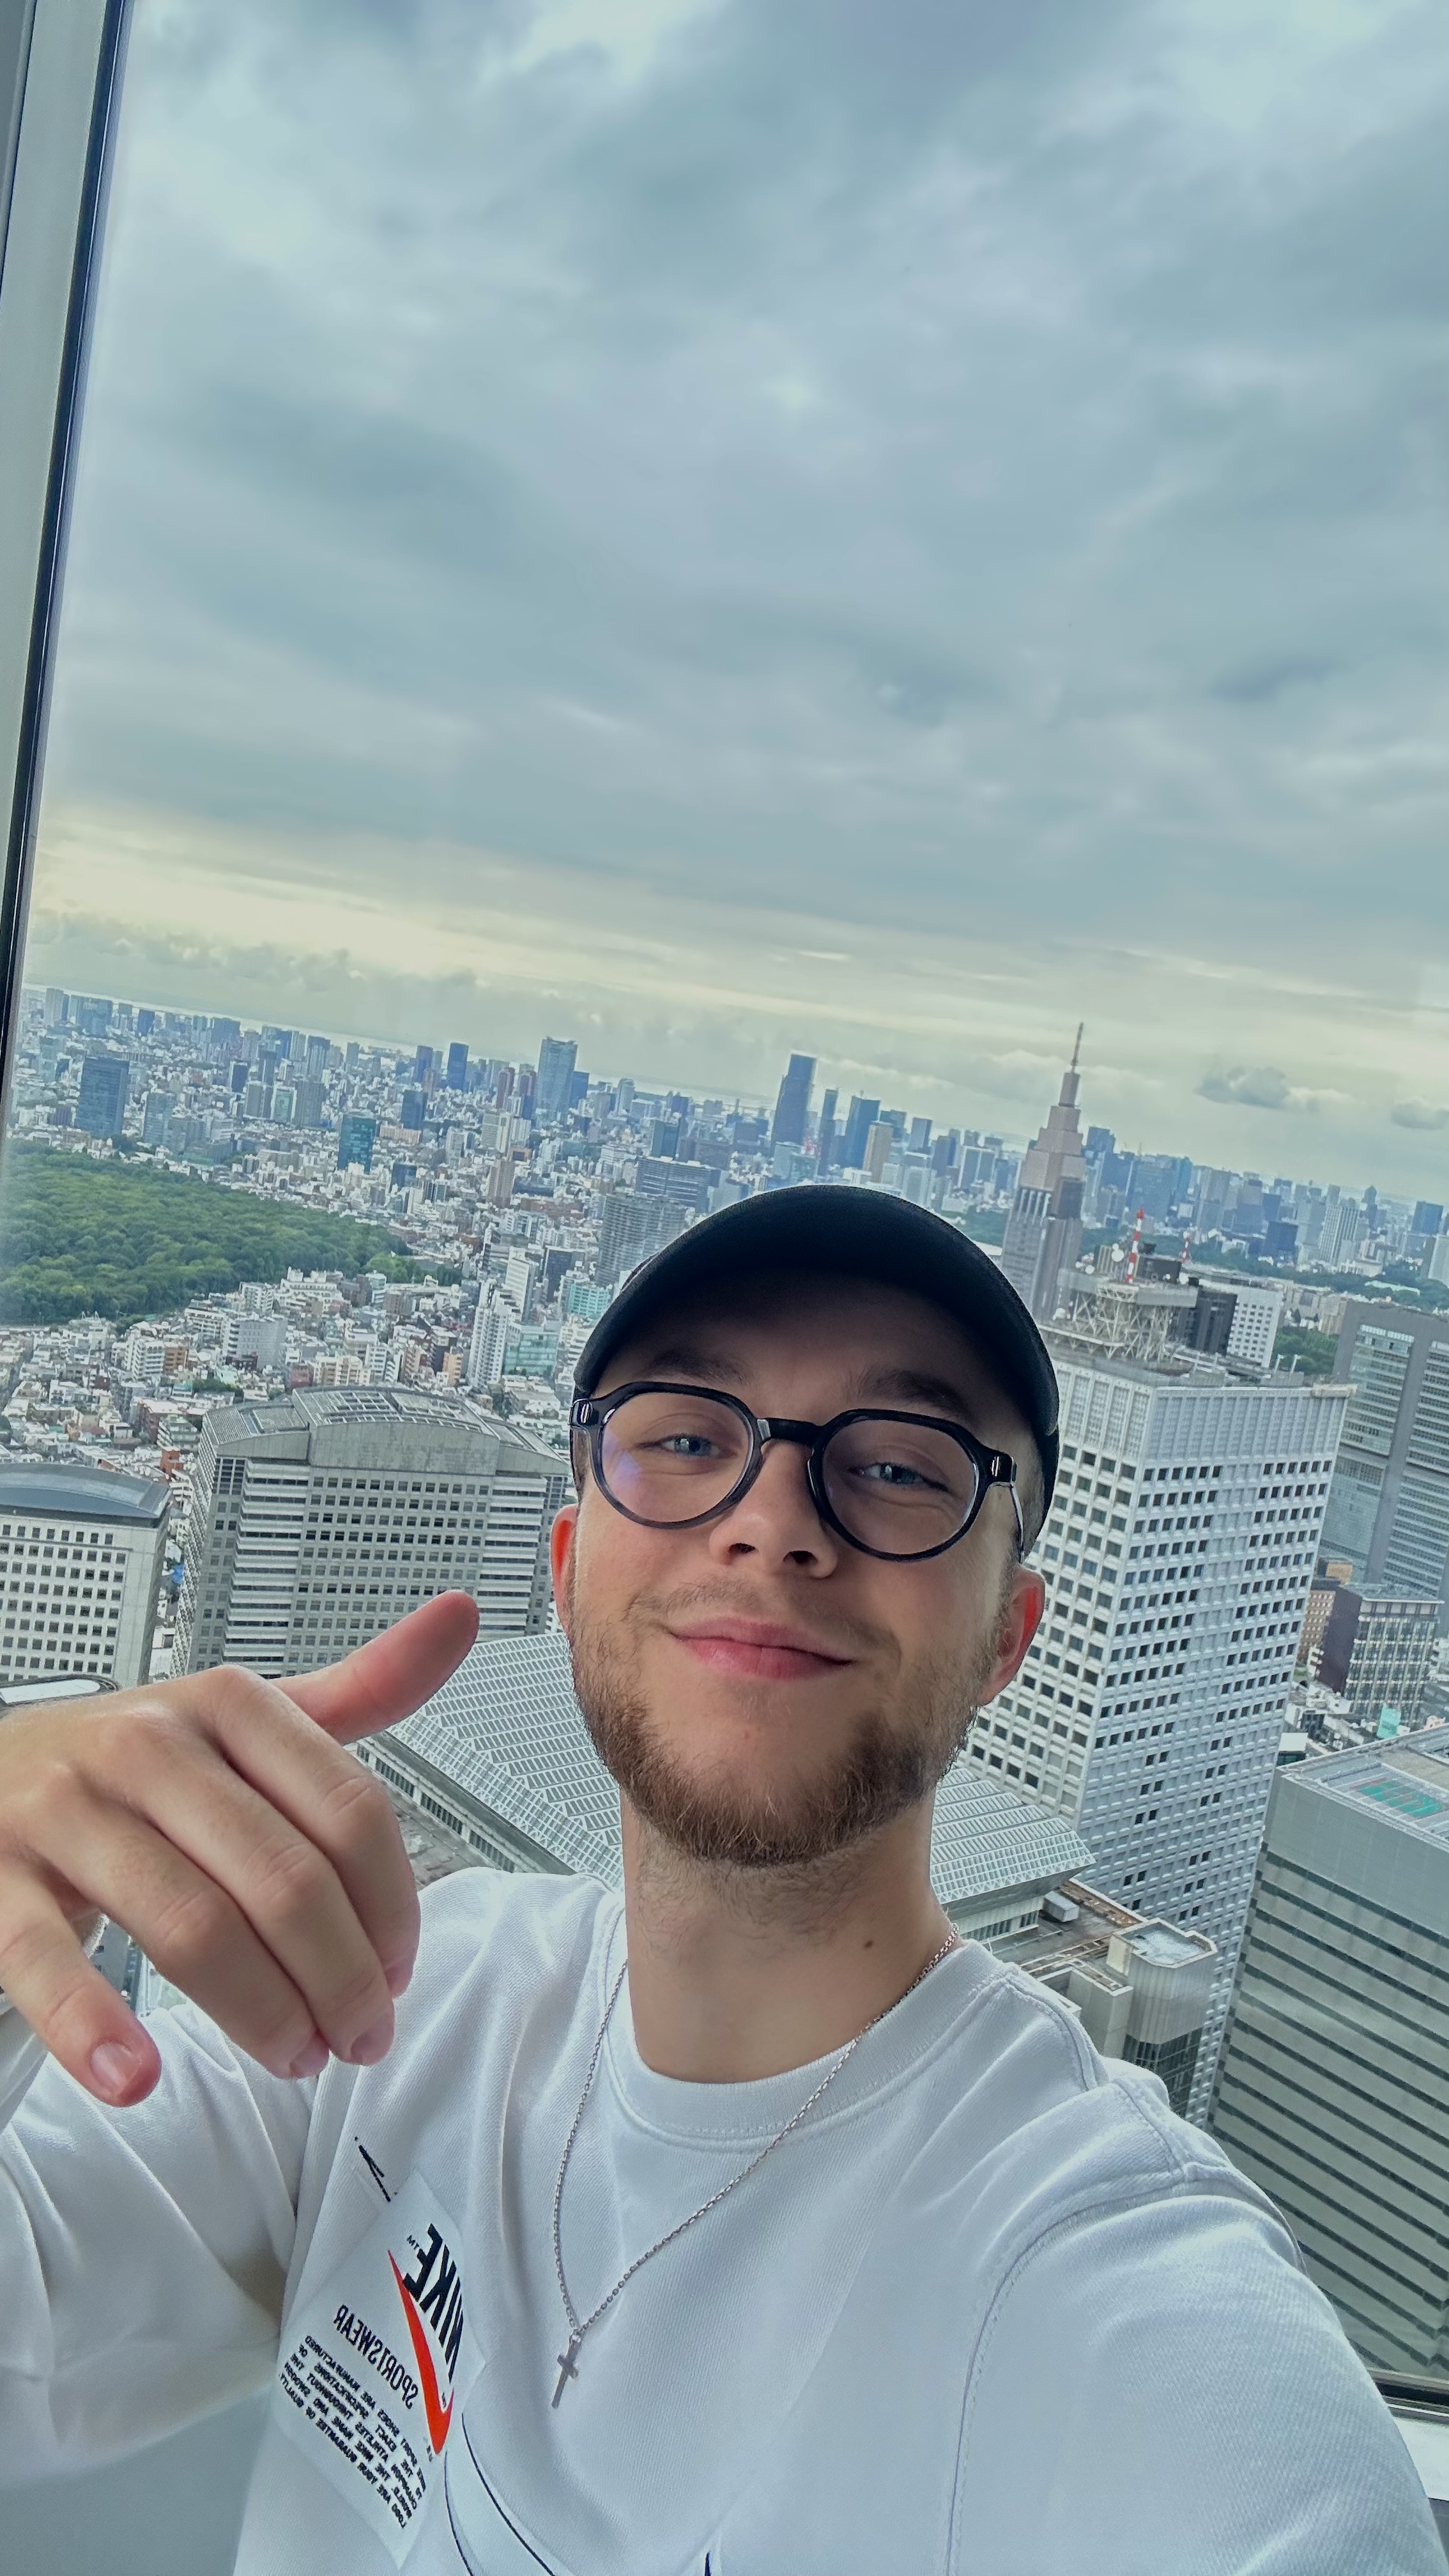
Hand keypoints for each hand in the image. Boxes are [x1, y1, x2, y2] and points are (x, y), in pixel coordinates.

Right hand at [0, 1591, 478, 2107]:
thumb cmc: (137, 1765)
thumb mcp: (245, 1720)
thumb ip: (359, 1687)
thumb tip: (460, 1619)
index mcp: (226, 1704)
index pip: (348, 1811)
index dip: (391, 1908)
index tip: (399, 1969)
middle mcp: (147, 1745)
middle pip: (283, 1878)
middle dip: (340, 1978)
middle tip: (358, 2037)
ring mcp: (64, 1813)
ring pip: (191, 1925)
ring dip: (260, 2013)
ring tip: (293, 2056)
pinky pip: (47, 1961)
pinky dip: (95, 2025)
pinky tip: (136, 2076)